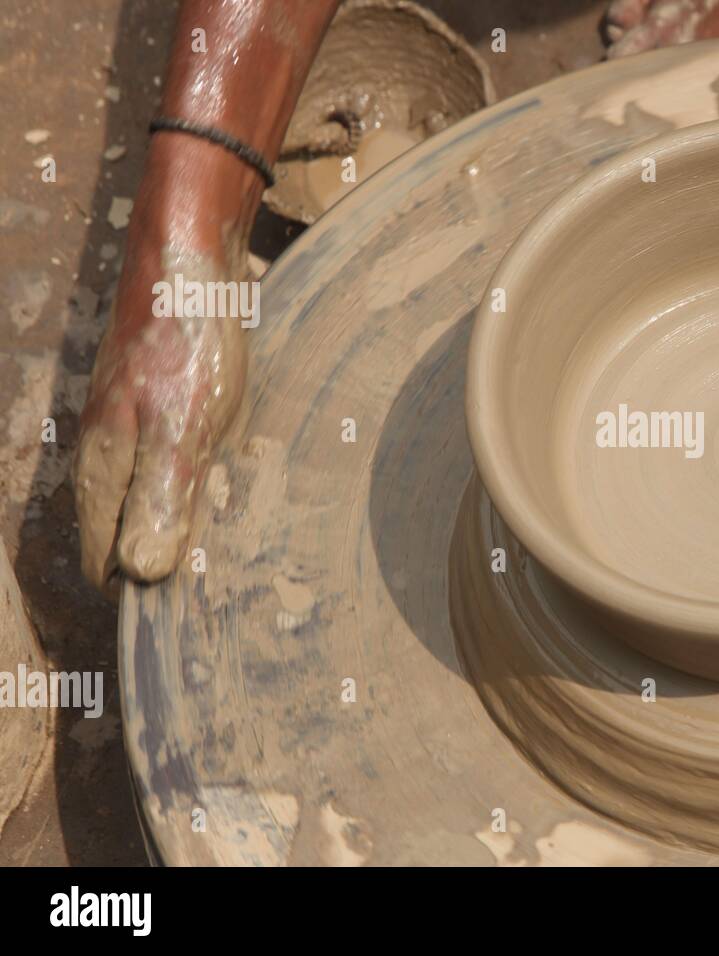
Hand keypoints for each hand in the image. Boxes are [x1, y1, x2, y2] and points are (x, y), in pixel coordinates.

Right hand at [75, 201, 248, 595]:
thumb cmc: (189, 345)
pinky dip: (191, 487)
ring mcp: (127, 429)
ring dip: (178, 526)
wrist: (188, 261)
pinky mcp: (153, 408)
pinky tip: (228, 487)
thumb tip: (140, 573)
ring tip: (230, 545)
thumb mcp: (183, 429)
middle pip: (120, 535)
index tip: (191, 609)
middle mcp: (106, 456)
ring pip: (142, 500)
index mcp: (105, 471)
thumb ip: (160, 499)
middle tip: (222, 581)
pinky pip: (164, 466)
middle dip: (161, 562)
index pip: (105, 561)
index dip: (142, 592)